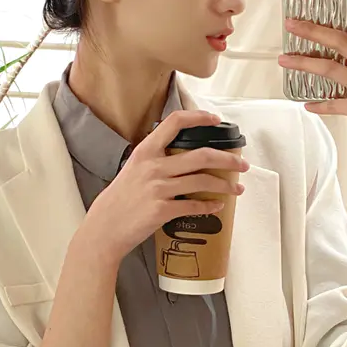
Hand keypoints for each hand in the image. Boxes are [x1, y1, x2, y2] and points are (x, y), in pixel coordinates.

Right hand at [82, 109, 248, 266]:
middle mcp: (153, 166)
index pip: (174, 123)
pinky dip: (210, 206)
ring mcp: (158, 188)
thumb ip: (155, 161)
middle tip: (242, 164)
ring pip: (203, 180)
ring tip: (237, 189)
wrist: (104, 228)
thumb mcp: (132, 170)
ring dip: (225, 185)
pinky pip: (194, 205)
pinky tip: (217, 206)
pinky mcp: (162, 210)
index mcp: (145, 152)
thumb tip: (183, 160)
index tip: (216, 120)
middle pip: (201, 155)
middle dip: (228, 159)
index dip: (198, 117)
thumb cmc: (118, 201)